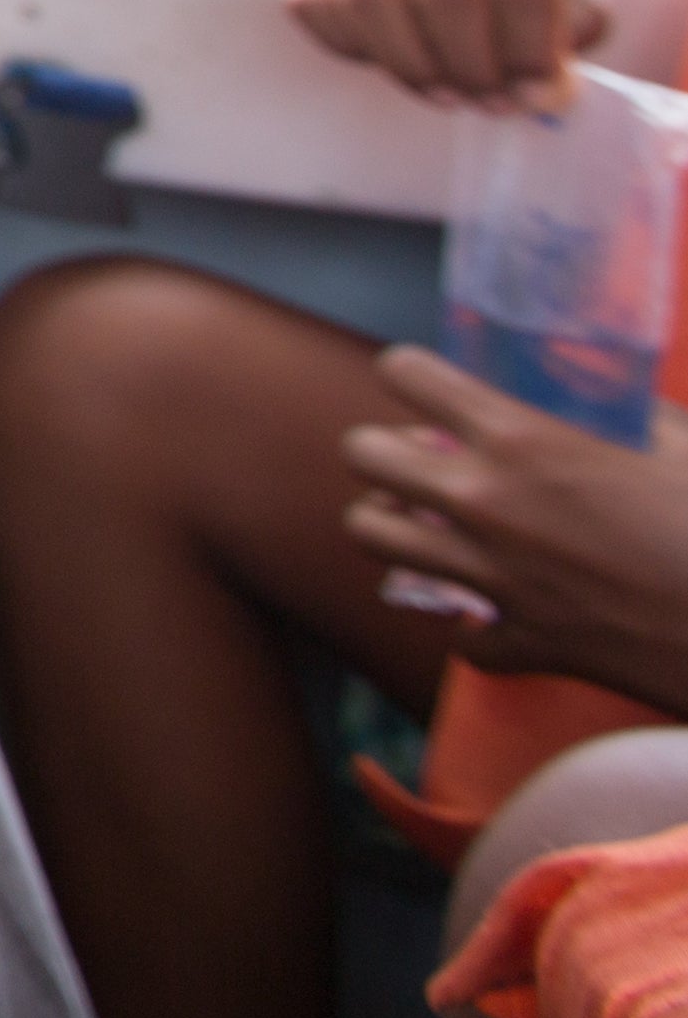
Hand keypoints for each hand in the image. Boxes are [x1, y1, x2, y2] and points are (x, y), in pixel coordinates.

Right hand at [285, 0, 606, 110]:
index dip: (530, 51)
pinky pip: (312, 2)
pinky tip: (390, 57)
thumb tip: (541, 89)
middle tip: (488, 101)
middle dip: (470, 66)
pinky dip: (348, 45)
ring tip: (444, 91)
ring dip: (410, 63)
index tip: (535, 91)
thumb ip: (573, 38)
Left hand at [343, 347, 687, 714]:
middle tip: (420, 462)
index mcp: (522, 438)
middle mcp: (486, 502)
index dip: (409, 375)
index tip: (424, 387)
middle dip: (382, 451)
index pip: (405, 374)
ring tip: (432, 529)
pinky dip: (480, 632)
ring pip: (371, 536)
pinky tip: (509, 618)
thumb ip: (617, 412)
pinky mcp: (523, 643)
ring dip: (397, 528)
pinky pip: (462, 640)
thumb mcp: (676, 439)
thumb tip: (594, 395)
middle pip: (361, 454)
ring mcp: (494, 576)